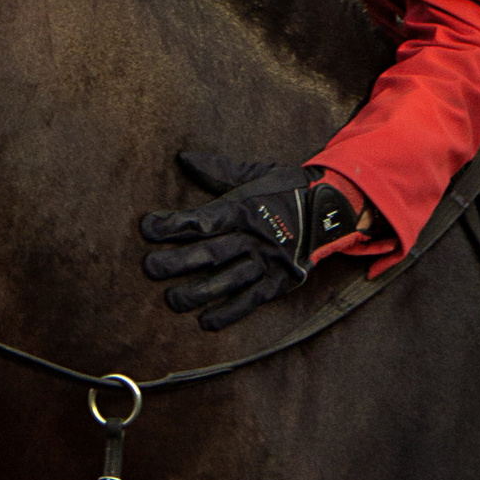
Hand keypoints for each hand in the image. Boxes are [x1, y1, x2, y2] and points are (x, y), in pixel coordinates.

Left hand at [139, 151, 368, 326]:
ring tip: (172, 301)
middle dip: (178, 262)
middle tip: (150, 269)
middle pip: (212, 252)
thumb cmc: (285, 190)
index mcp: (245, 209)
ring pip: (229, 280)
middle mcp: (255, 237)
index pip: (205, 220)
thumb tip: (183, 157)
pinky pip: (252, 300)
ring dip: (199, 292)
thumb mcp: (256, 174)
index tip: (147, 229)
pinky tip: (206, 322)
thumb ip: (219, 170)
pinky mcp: (279, 282)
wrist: (331, 210)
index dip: (175, 225)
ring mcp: (267, 262)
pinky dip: (230, 312)